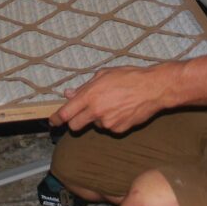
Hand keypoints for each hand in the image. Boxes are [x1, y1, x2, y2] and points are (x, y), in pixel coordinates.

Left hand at [48, 64, 178, 133]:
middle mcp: (96, 111)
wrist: (153, 89)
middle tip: (82, 114)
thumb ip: (84, 87)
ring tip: (113, 104)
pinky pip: (109, 128)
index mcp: (90, 96)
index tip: (53, 122)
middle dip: (75, 121)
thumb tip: (69, 94)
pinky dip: (112, 121)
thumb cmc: (129, 77)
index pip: (66, 113)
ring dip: (98, 118)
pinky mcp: (118, 130)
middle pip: (75, 125)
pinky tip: (122, 110)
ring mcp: (107, 123)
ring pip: (95, 125)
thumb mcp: (104, 75)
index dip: (56, 119)